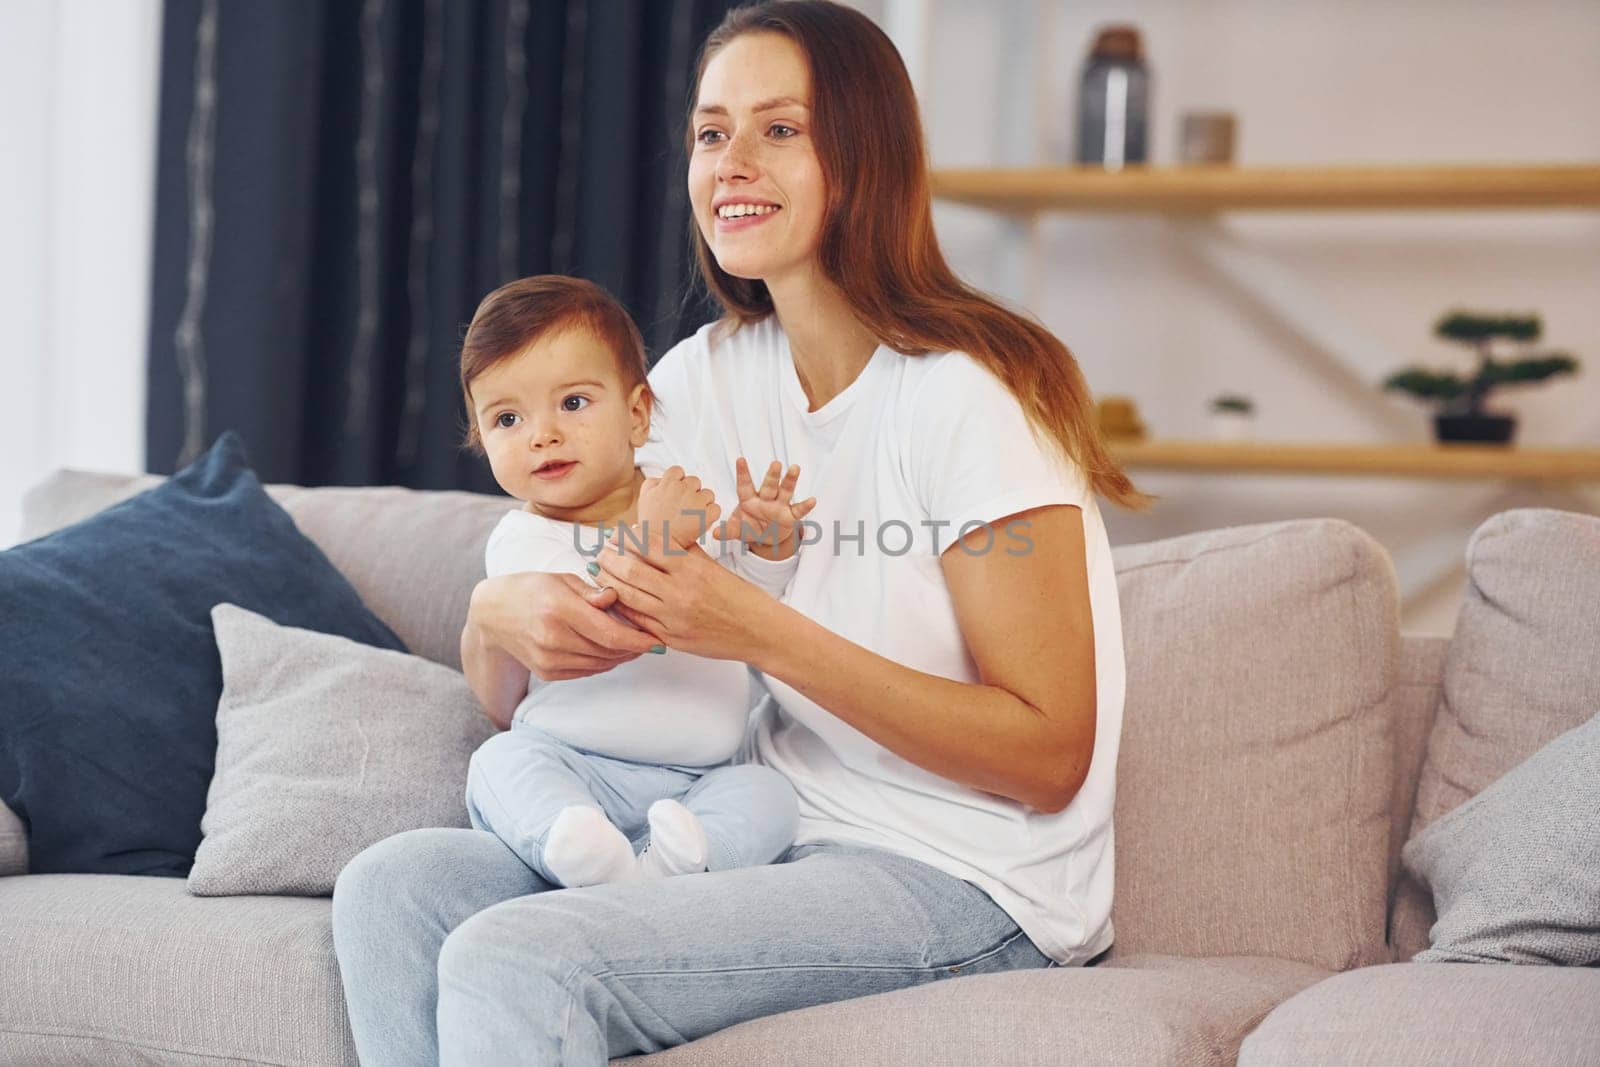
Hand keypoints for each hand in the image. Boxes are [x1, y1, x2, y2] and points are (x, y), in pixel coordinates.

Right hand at [469, 571, 659, 683]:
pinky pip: (586, 671)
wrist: (494, 614)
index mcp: (560, 610)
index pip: (610, 634)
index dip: (639, 640)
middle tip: (650, 639)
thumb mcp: (563, 580)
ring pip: (600, 664)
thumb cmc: (534, 589)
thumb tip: (617, 598)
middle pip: (609, 651)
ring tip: (633, 643)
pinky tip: (610, 650)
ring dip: (621, 656)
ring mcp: (549, 659)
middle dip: (634, 648)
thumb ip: (592, 592)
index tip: (658, 640)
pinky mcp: (547, 673)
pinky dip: (603, 662)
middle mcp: (553, 638)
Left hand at [593, 524, 788, 663]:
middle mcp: (680, 593)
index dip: (627, 538)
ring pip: (628, 597)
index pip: (649, 546)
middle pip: (631, 571)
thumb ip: (685, 553)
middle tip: (599, 552)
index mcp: (692, 569)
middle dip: (609, 559)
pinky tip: (613, 598)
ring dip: (608, 583)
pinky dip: (622, 607)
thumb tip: (657, 536)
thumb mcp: (714, 567)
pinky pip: (637, 621)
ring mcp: (673, 618)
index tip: (616, 534)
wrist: (758, 631)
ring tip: (599, 572)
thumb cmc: (739, 596)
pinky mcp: (671, 638)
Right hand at [636, 466, 721, 548]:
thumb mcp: (644, 497)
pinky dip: (711, 515)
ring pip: (708, 494)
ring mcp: (696, 501)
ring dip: (703, 503)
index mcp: (668, 483)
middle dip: (691, 492)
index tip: (675, 492)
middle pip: (695, 481)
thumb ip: (653, 483)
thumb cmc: (650, 524)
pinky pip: (716, 509)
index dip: (678, 481)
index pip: (678, 471)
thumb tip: (662, 478)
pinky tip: (701, 521)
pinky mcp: (706, 516)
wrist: (656, 547)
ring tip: (692, 516)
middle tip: (684, 507)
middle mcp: (683, 489)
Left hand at [711, 458, 816, 558]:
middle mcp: (765, 499)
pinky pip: (798, 511)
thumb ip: (727, 530)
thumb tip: (714, 533)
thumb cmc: (749, 527)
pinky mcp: (790, 516)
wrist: (766, 537)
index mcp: (748, 500)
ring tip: (795, 468)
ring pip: (785, 491)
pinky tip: (813, 500)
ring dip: (789, 480)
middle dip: (772, 475)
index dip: (743, 473)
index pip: (745, 485)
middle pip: (768, 485)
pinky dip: (805, 506)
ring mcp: (778, 506)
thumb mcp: (737, 530)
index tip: (740, 459)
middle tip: (775, 463)